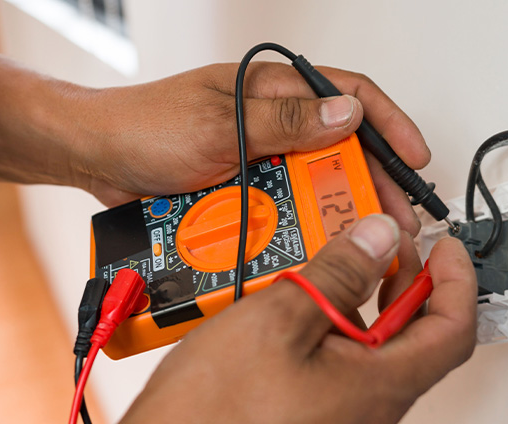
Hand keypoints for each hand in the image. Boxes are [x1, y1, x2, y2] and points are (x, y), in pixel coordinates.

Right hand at [39, 214, 476, 423]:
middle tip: (376, 248)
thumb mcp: (278, 319)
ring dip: (357, 314)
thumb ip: (338, 273)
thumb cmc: (209, 421)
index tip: (444, 248)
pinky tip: (285, 324)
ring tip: (318, 277)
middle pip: (412, 346)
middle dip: (401, 288)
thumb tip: (377, 240)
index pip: (454, 330)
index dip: (457, 280)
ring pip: (368, 364)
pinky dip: (327, 344)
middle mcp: (368, 420)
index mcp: (379, 389)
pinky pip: (335, 385)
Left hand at [82, 63, 431, 233]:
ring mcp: (255, 159)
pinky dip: (294, 229)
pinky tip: (308, 249)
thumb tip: (348, 116)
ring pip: (311, 187)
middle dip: (371, 182)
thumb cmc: (144, 127)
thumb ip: (286, 121)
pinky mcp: (239, 192)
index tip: (414, 158)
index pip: (347, 95)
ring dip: (334, 212)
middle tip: (394, 218)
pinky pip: (278, 212)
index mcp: (271, 90)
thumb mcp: (221, 123)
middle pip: (339, 149)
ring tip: (357, 242)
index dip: (389, 124)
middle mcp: (269, 123)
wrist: (93, 160)